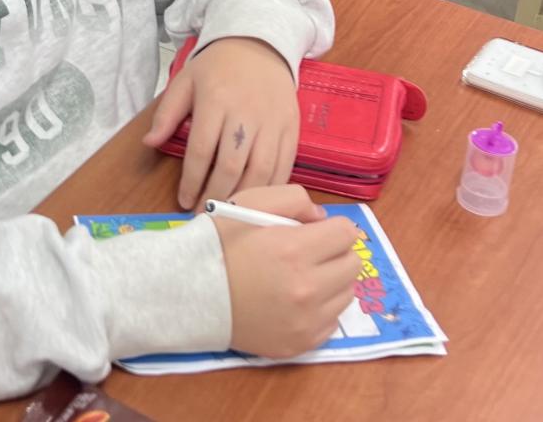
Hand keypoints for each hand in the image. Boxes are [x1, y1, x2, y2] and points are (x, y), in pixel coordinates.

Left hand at [143, 37, 299, 208]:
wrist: (261, 43)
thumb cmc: (219, 65)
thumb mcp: (186, 80)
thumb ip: (167, 113)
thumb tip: (149, 143)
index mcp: (216, 101)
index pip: (201, 151)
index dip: (191, 181)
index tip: (184, 201)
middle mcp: (246, 113)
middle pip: (231, 166)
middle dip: (215, 196)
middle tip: (205, 213)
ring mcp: (273, 122)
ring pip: (261, 170)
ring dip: (244, 198)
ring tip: (230, 212)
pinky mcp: (292, 127)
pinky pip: (285, 165)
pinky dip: (272, 188)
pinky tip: (259, 200)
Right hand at [214, 185, 363, 358]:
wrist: (189, 294)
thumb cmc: (219, 245)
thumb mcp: (250, 202)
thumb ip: (294, 198)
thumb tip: (323, 219)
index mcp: (294, 250)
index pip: (346, 233)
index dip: (331, 228)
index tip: (314, 232)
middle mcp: (306, 289)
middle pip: (352, 264)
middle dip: (335, 253)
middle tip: (309, 254)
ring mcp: (305, 321)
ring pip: (346, 294)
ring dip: (331, 281)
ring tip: (301, 277)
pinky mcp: (301, 343)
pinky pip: (332, 321)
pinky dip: (321, 309)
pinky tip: (296, 302)